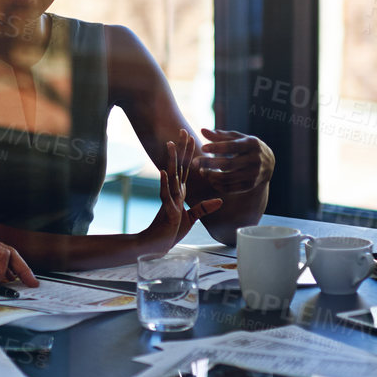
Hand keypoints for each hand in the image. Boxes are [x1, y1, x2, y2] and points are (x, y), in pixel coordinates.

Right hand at [140, 130, 223, 248]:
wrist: (157, 245)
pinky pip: (165, 195)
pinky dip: (164, 183)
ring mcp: (169, 200)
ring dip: (170, 160)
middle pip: (178, 167)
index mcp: (179, 193)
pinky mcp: (166, 210)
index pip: (185, 169)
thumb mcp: (192, 218)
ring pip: (171, 176)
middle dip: (180, 150)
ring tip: (170, 144)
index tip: (191, 138)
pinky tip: (164, 172)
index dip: (189, 154)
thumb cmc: (171, 231)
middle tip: (182, 131)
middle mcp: (173, 192)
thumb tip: (220, 200)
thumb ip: (204, 208)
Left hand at [194, 128, 273, 193]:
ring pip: (228, 178)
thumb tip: (202, 130)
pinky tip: (210, 179)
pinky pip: (231, 188)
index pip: (232, 146)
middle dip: (209, 163)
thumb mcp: (237, 138)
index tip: (202, 148)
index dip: (217, 147)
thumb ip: (220, 135)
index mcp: (252, 144)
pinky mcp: (250, 185)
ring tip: (202, 171)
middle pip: (228, 164)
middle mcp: (255, 159)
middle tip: (194, 162)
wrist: (268, 163)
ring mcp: (254, 174)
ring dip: (211, 176)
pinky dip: (218, 185)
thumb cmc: (247, 147)